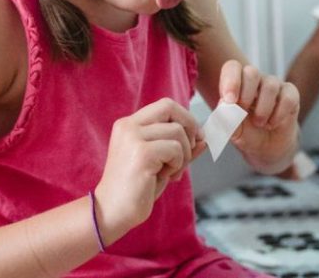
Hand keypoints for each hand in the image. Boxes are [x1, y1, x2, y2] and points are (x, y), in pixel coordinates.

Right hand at [95, 98, 205, 241]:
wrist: (112, 212)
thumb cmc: (137, 189)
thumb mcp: (163, 163)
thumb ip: (181, 149)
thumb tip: (205, 139)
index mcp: (129, 125)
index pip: (165, 105)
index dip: (186, 118)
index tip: (196, 138)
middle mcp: (128, 126)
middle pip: (170, 107)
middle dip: (190, 126)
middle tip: (191, 150)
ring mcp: (133, 138)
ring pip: (177, 131)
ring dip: (184, 154)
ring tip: (172, 172)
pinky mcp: (141, 153)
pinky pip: (175, 149)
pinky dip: (178, 163)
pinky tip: (166, 177)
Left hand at [218, 60, 299, 173]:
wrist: (267, 148)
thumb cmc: (247, 134)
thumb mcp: (233, 131)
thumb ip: (226, 118)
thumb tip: (224, 104)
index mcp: (237, 84)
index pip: (232, 67)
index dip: (230, 80)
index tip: (229, 100)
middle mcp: (256, 81)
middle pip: (252, 72)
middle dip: (246, 94)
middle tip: (244, 112)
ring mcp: (274, 86)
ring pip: (270, 86)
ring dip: (263, 109)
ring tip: (260, 123)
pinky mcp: (291, 95)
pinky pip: (287, 98)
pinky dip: (279, 114)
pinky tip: (273, 123)